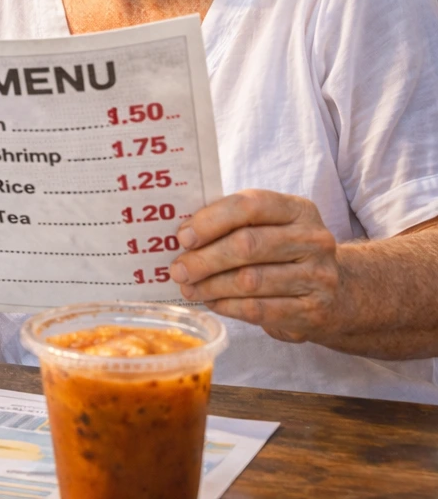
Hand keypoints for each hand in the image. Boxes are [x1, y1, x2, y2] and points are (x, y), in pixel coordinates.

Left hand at [169, 189, 342, 342]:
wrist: (338, 294)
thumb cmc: (285, 253)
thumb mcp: (270, 227)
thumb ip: (233, 223)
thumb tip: (183, 235)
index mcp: (298, 210)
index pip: (250, 206)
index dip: (211, 221)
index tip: (183, 237)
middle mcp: (313, 240)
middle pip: (247, 245)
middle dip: (205, 259)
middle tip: (178, 269)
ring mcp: (318, 277)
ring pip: (250, 281)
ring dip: (211, 286)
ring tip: (188, 287)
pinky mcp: (312, 312)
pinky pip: (259, 309)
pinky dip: (227, 306)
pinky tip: (212, 302)